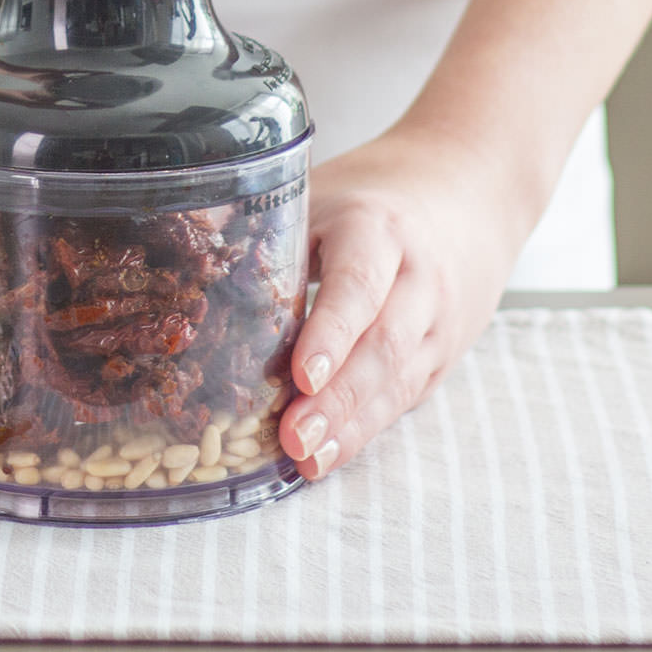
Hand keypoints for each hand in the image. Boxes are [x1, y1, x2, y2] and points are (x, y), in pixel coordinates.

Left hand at [277, 130, 525, 479]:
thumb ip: (261, 218)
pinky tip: (330, 453)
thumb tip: (183, 233)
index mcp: (378, 228)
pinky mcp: (443, 354)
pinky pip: (406, 396)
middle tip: (291, 437)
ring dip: (351, 425)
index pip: (358, 284)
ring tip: (306, 459)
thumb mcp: (320, 192)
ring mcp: (438, 321)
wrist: (467, 193)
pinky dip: (367, 429)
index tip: (300, 376)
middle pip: (382, 345)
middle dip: (337, 398)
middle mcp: (418, 278)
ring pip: (399, 380)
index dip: (331, 333)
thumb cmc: (372, 199)